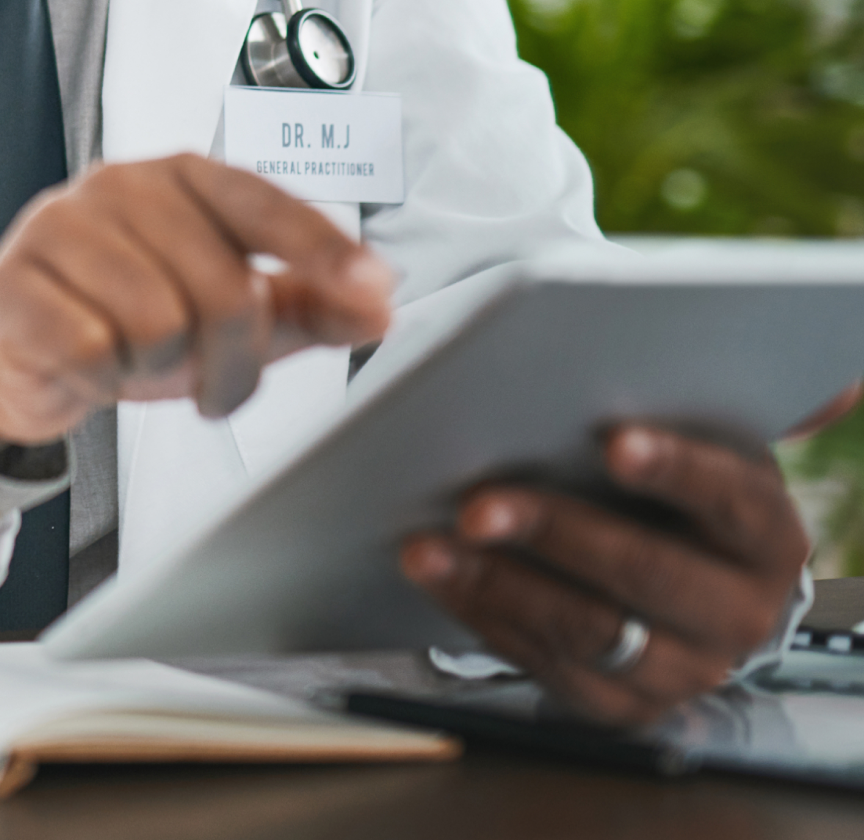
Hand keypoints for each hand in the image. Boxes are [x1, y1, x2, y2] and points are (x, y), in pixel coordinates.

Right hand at [0, 153, 396, 449]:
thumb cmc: (118, 321)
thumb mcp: (223, 316)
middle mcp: (120, 189)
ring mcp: (60, 231)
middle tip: (219, 386)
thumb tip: (377, 306)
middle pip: (223, 287)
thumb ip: (305, 306)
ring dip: (163, 371)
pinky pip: (95, 348)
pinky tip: (92, 368)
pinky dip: (104, 378)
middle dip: (235, 360)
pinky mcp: (15, 287)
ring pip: (159, 323)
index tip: (369, 289)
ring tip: (142, 367)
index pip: (264, 204)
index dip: (322, 250)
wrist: (10, 355)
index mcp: (180, 179)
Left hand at [399, 424, 811, 726]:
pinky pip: (547, 665)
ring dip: (496, 586)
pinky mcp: (623, 704)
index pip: (731, 500)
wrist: (692, 593)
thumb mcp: (689, 463)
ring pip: (587, 630)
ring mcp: (686, 669)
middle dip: (553, 534)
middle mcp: (742, 614)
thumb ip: (653, 431)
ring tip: (428, 550)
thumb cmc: (673, 504)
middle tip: (477, 507)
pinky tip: (441, 582)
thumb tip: (574, 380)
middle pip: (646, 573)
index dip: (675, 471)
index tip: (613, 443)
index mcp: (769, 540)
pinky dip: (484, 618)